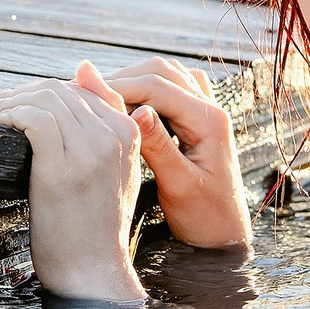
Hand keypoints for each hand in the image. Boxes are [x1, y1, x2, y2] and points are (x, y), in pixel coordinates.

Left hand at [0, 69, 143, 300]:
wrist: (93, 271)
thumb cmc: (94, 224)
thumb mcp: (114, 167)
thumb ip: (105, 121)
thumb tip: (85, 65)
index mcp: (129, 132)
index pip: (82, 89)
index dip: (41, 89)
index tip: (13, 98)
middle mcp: (113, 137)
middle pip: (60, 91)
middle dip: (20, 92)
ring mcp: (91, 153)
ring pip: (46, 101)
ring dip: (10, 101)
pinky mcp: (63, 171)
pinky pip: (36, 121)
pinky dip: (13, 115)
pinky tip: (0, 124)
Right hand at [97, 57, 251, 250]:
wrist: (226, 237)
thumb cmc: (205, 219)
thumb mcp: (179, 186)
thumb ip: (158, 148)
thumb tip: (136, 112)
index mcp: (210, 121)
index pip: (157, 86)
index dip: (118, 85)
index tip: (83, 93)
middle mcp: (211, 109)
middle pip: (161, 71)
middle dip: (123, 77)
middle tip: (87, 91)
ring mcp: (206, 112)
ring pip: (166, 76)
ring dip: (134, 80)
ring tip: (100, 97)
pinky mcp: (198, 121)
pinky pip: (172, 89)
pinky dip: (146, 89)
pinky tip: (126, 105)